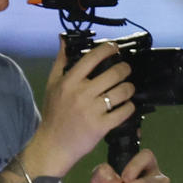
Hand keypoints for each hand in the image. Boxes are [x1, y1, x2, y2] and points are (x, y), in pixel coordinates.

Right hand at [29, 40, 136, 178]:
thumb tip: (63, 39)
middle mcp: (81, 93)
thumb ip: (60, 62)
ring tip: (128, 88)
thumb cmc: (54, 113)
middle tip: (126, 71)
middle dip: (125, 70)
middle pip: (114, 74)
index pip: (92, 58)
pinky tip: (127, 105)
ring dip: (129, 88)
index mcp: (69, 81)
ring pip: (122, 91)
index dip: (108, 50)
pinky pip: (124, 111)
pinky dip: (130, 107)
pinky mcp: (101, 126)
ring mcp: (92, 110)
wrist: (53, 144)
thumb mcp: (52, 85)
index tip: (115, 48)